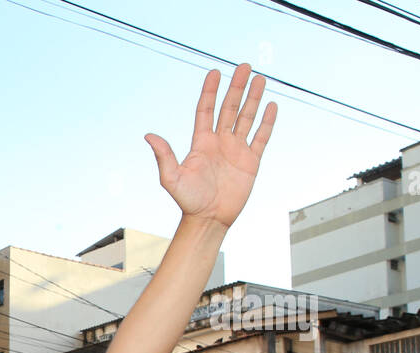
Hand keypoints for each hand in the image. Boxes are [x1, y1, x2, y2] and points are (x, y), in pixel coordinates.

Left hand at [145, 64, 276, 229]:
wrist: (209, 219)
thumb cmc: (188, 201)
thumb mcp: (171, 178)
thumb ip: (164, 155)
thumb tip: (149, 136)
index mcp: (201, 143)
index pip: (206, 110)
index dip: (210, 91)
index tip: (215, 72)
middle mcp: (219, 143)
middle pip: (229, 108)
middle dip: (237, 87)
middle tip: (245, 66)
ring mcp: (236, 150)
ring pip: (247, 118)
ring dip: (253, 99)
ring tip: (260, 79)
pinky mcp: (251, 162)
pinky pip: (261, 137)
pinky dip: (266, 122)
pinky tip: (270, 106)